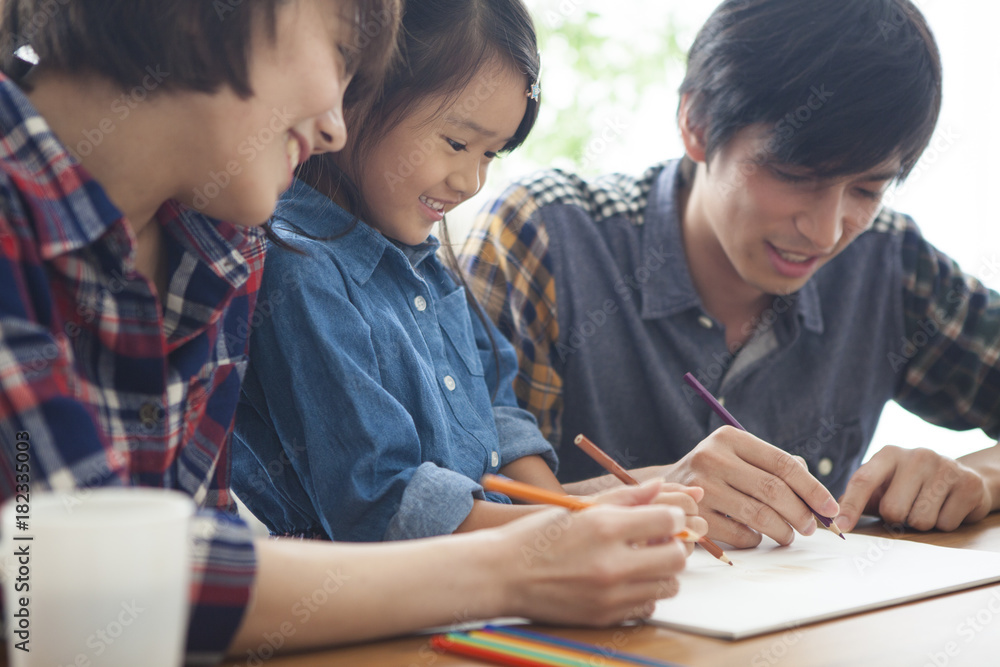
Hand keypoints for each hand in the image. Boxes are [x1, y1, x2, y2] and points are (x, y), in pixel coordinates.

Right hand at [497, 489, 687, 625]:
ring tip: (642, 561)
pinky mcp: (605, 616)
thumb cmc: (536, 536)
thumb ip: (624, 498)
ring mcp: (610, 594)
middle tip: (657, 541)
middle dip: (673, 546)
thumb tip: (660, 486)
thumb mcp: (578, 509)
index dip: (671, 516)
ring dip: (662, 572)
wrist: (501, 575)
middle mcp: (611, 562)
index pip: (668, 520)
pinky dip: (644, 594)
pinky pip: (648, 606)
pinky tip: (626, 582)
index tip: (663, 518)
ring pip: (668, 586)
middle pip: (676, 557)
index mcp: (604, 527)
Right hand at [659, 426, 839, 547]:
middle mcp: (712, 458)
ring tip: (789, 535)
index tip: (830, 508)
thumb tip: (816, 496)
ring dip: (783, 531)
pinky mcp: (695, 515)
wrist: (665, 489)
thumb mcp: (738, 458)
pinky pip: (740, 534)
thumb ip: (775, 467)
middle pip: (773, 490)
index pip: (782, 463)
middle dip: (801, 513)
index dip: (812, 488)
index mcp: (729, 438)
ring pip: (759, 515)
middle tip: (811, 528)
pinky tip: (756, 536)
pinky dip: (756, 540)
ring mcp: (700, 487)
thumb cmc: (715, 474)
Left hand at [836, 445, 991, 531]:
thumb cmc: (911, 485)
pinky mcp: (968, 484)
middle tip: (907, 507)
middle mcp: (917, 455)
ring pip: (920, 520)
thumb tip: (830, 516)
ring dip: (921, 523)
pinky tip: (947, 507)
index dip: (851, 506)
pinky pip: (945, 524)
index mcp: (889, 454)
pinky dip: (944, 523)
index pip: (863, 480)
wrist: (961, 477)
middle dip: (897, 519)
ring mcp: (945, 467)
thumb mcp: (883, 485)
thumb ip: (857, 498)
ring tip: (928, 506)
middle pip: (892, 510)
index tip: (841, 526)